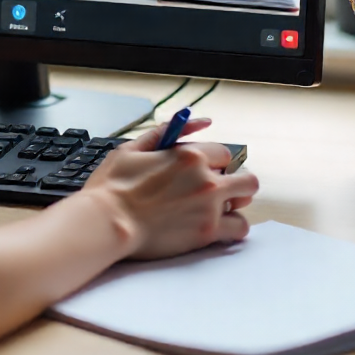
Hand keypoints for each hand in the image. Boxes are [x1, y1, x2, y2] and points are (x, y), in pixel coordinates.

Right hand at [83, 118, 258, 259]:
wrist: (109, 222)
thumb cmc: (115, 185)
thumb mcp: (133, 147)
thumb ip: (167, 131)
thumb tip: (201, 121)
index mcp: (190, 156)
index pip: (224, 153)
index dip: (213, 160)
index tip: (201, 168)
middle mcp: (206, 181)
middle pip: (246, 179)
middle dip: (234, 181)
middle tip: (216, 188)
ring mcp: (210, 208)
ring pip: (245, 204)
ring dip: (234, 203)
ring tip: (214, 208)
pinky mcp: (207, 233)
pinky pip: (239, 229)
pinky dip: (232, 226)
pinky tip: (216, 225)